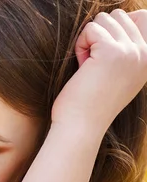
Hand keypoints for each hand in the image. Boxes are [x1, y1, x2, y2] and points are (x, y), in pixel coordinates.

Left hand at [51, 9, 146, 136]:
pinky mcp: (111, 52)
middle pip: (119, 15)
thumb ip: (125, 50)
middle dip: (98, 35)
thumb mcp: (117, 73)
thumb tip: (119, 18)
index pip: (142, 17)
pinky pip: (91, 29)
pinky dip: (80, 45)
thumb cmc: (90, 102)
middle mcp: (145, 53)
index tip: (102, 53)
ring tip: (87, 66)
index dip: (115, 28)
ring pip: (104, 19)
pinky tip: (82, 67)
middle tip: (92, 63)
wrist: (81, 126)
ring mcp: (131, 51)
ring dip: (88, 40)